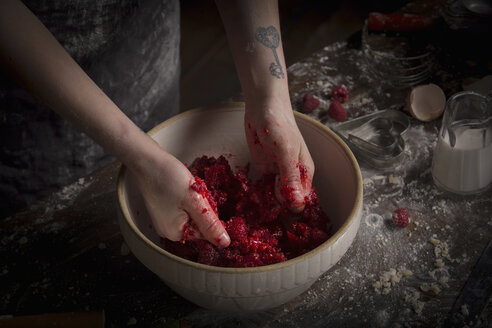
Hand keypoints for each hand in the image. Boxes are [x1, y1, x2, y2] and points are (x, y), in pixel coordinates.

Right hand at [130, 149, 230, 247]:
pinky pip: (184, 208)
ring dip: (196, 201)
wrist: (146, 160)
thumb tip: (225, 243)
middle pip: (199, 224)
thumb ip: (210, 224)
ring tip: (186, 188)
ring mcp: (165, 220)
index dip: (211, 214)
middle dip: (202, 207)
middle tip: (194, 191)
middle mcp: (169, 231)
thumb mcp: (195, 201)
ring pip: (193, 214)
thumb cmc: (168, 178)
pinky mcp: (164, 209)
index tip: (203, 199)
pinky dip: (188, 198)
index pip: (206, 232)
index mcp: (176, 234)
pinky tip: (183, 187)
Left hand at [245, 98, 313, 212]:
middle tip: (261, 210)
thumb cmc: (279, 125)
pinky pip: (262, 188)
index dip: (290, 209)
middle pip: (287, 202)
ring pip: (274, 197)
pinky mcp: (264, 170)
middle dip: (276, 209)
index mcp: (304, 173)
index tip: (276, 212)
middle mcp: (292, 176)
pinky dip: (257, 194)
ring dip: (265, 203)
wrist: (262, 106)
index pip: (301, 201)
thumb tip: (296, 204)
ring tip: (254, 205)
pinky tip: (250, 197)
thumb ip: (289, 178)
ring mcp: (277, 174)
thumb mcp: (285, 152)